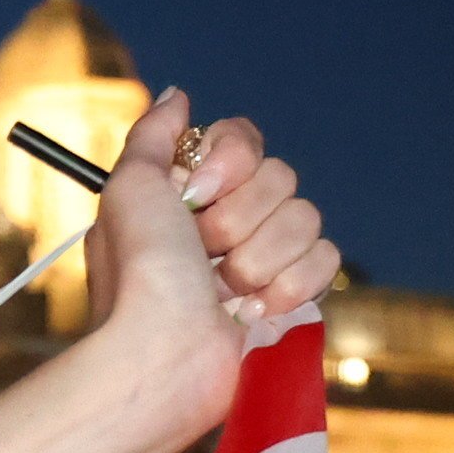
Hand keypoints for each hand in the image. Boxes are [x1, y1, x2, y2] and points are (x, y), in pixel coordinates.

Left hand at [61, 91, 336, 452]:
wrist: (162, 355)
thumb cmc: (138, 275)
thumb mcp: (128, 188)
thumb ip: (154, 136)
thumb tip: (179, 97)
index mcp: (193, 193)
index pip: (246, 140)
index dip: (230, 163)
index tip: (196, 194)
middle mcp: (229, 221)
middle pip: (281, 176)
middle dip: (239, 219)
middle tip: (201, 254)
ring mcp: (262, 259)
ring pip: (306, 218)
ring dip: (259, 258)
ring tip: (221, 294)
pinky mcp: (290, 296)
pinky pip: (325, 260)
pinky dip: (289, 285)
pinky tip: (252, 312)